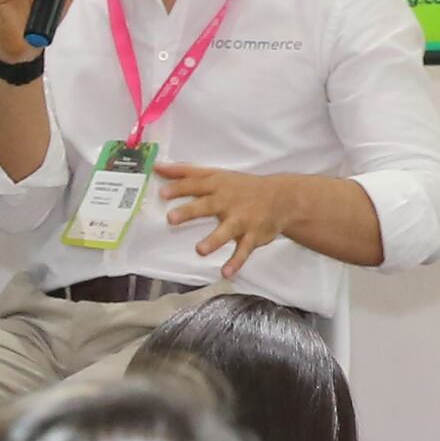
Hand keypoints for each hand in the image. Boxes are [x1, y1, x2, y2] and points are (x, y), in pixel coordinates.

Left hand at [154, 164, 311, 273]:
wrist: (282, 198)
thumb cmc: (241, 187)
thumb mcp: (216, 175)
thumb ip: (186, 173)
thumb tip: (157, 168)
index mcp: (217, 185)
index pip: (195, 185)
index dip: (178, 188)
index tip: (162, 193)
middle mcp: (228, 202)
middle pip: (207, 206)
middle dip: (190, 211)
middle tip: (172, 218)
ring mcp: (242, 220)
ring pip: (226, 231)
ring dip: (213, 240)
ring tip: (200, 250)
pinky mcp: (253, 236)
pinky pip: (244, 250)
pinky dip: (236, 262)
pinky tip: (226, 273)